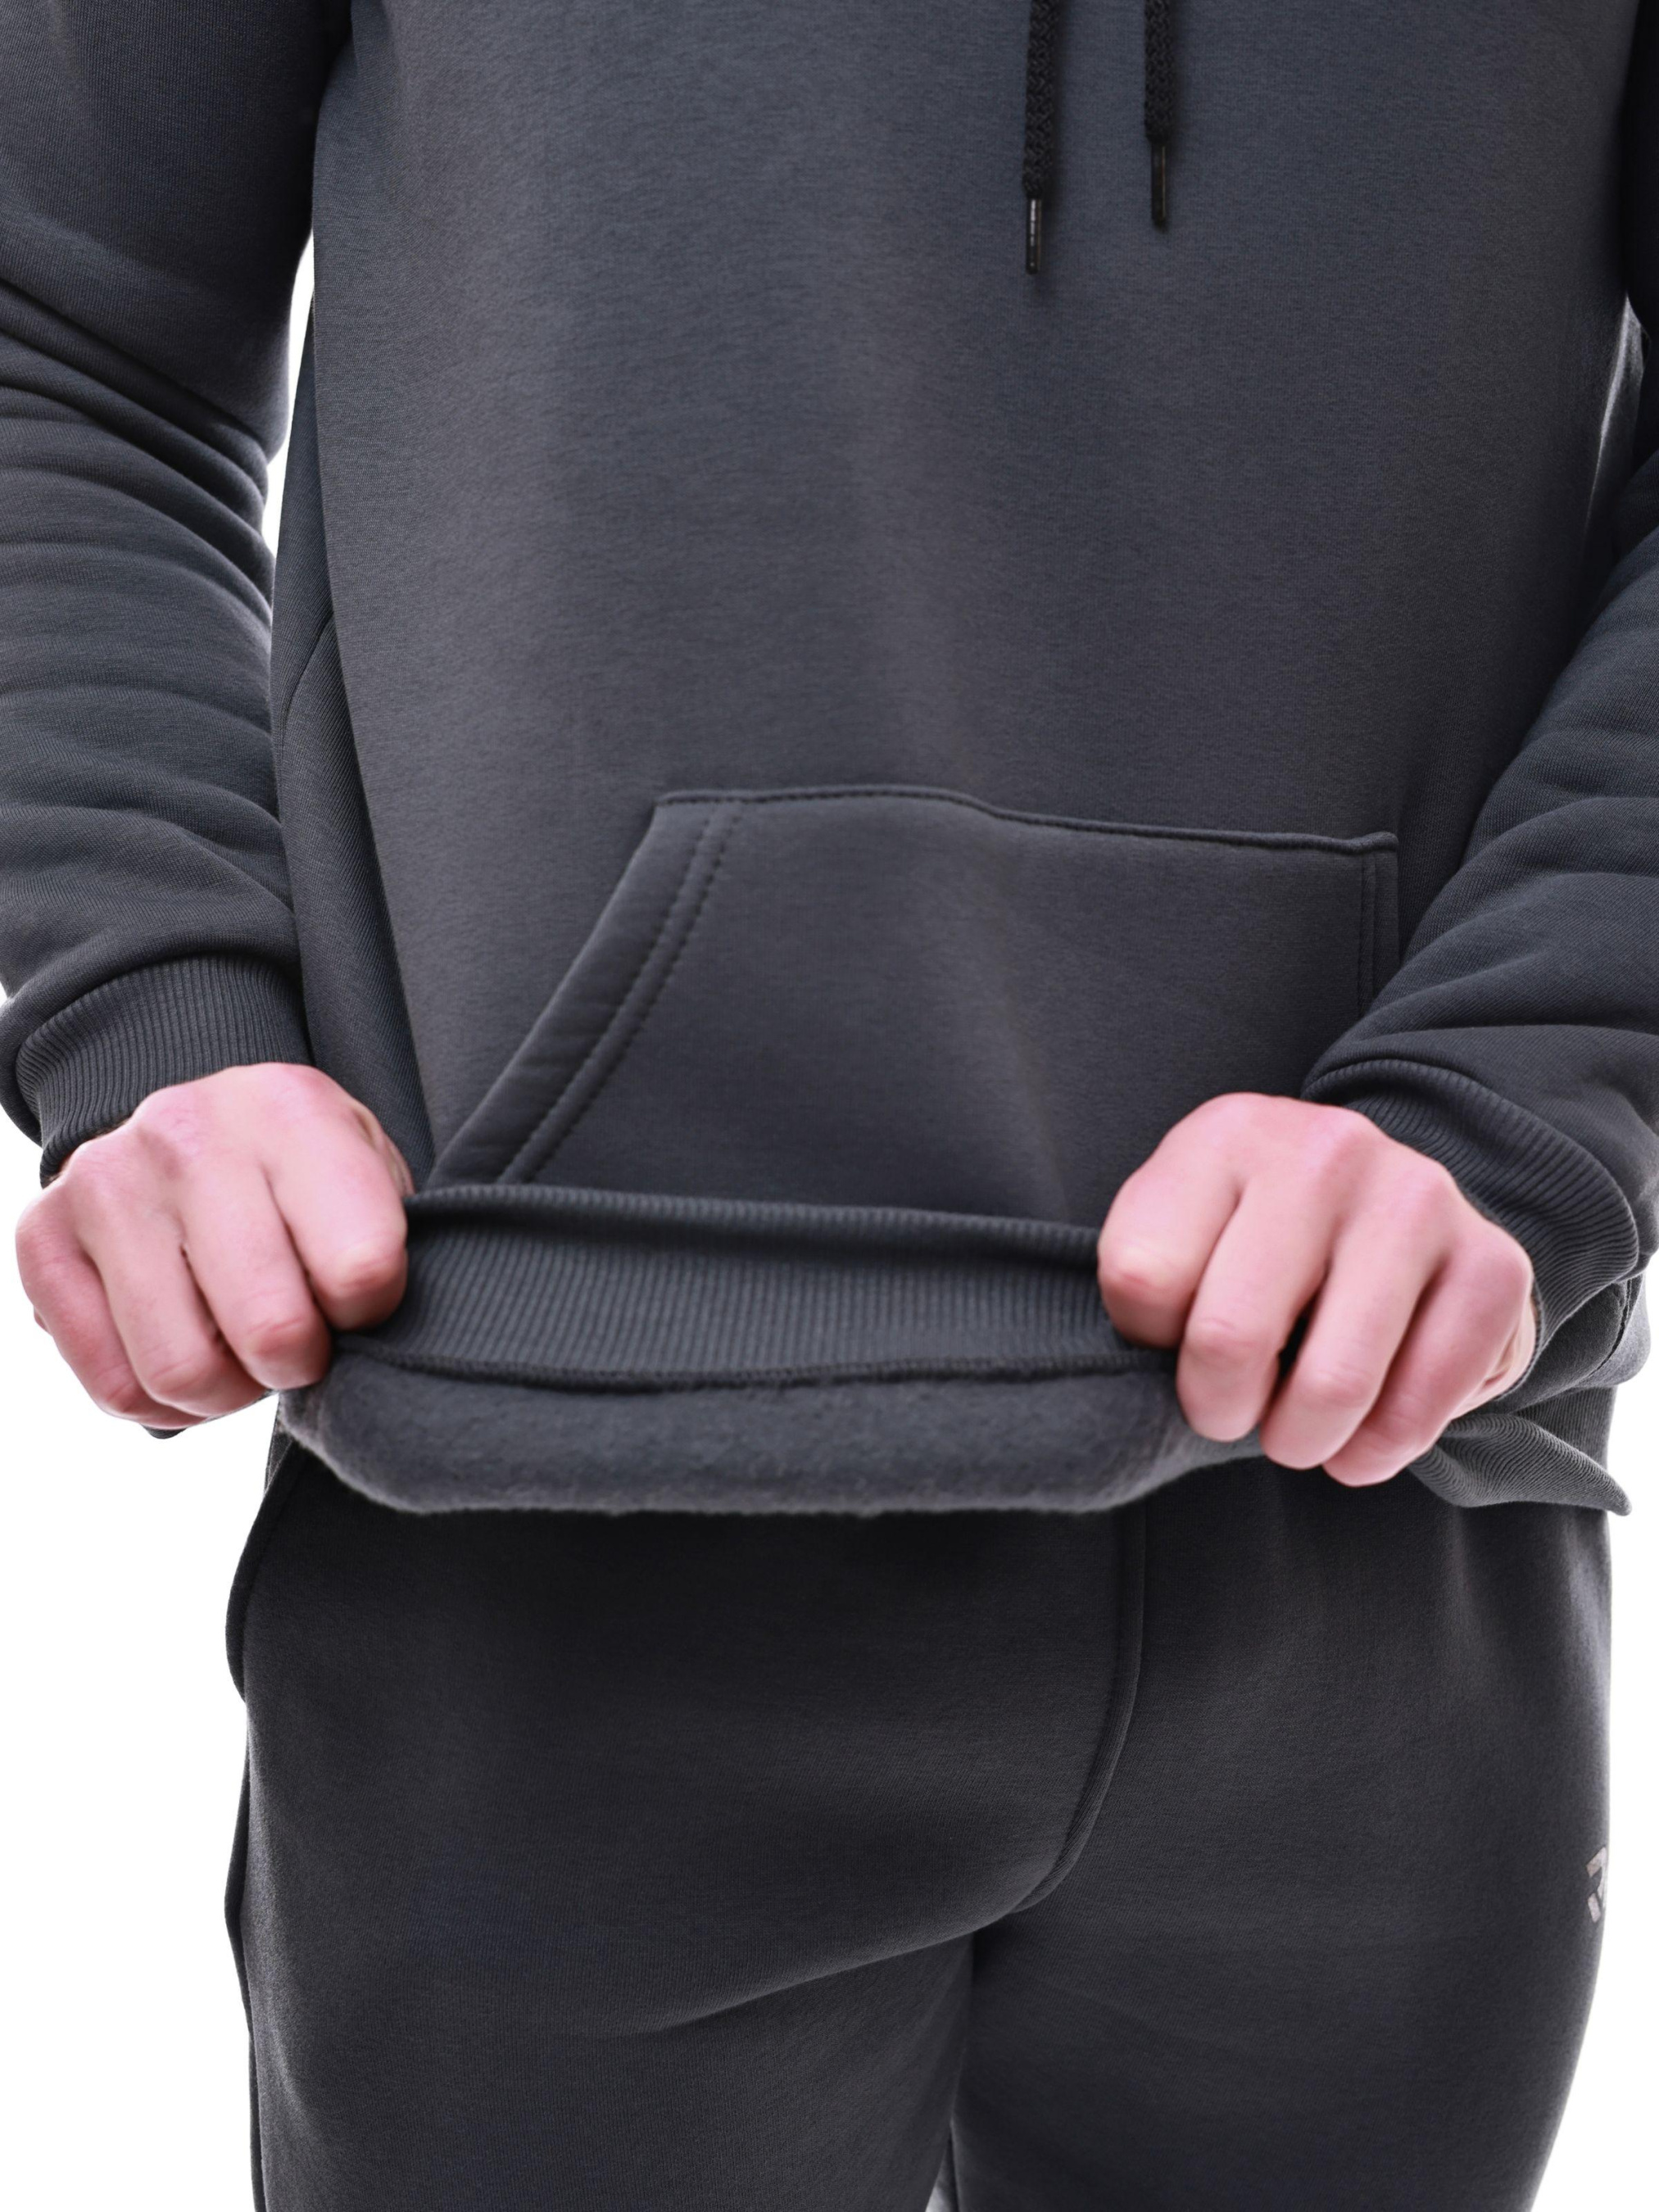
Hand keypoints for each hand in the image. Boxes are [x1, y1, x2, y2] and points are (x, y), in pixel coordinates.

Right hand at [15, 1064, 411, 1429]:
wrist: (204, 1125)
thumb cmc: (306, 1173)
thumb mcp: (371, 1179)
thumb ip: (384, 1250)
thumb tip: (371, 1345)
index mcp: (290, 1110)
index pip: (362, 1270)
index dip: (371, 1314)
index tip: (358, 1299)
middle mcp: (186, 1134)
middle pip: (270, 1331)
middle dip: (300, 1364)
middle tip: (302, 1342)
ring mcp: (104, 1182)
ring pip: (181, 1371)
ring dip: (229, 1391)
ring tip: (243, 1350)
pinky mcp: (42, 1237)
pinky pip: (114, 1385)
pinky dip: (164, 1402)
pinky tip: (190, 1351)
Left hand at [1096, 1094, 1536, 1484]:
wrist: (1389, 1212)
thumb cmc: (1253, 1242)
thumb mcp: (1178, 1233)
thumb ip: (1144, 1287)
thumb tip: (1158, 1369)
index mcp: (1227, 1134)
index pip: (1140, 1280)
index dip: (1147, 1342)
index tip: (1174, 1338)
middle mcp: (1326, 1151)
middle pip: (1229, 1339)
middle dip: (1219, 1411)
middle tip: (1232, 1412)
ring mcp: (1417, 1201)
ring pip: (1331, 1388)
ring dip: (1300, 1441)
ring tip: (1296, 1429)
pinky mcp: (1493, 1265)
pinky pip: (1418, 1411)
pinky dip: (1376, 1451)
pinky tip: (1361, 1433)